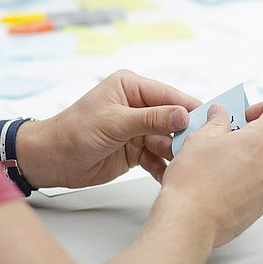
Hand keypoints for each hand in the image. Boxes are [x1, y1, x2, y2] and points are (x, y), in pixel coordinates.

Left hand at [17, 70, 200, 187]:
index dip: (190, 108)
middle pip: (173, 119)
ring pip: (168, 141)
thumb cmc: (73, 132)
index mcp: (131, 87)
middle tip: (201, 148)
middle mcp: (137, 106)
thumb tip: (183, 115)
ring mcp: (138, 129)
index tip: (212, 120)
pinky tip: (171, 177)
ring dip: (176, 154)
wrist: (51, 160)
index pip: (169, 95)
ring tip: (187, 166)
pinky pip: (157, 158)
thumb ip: (151, 119)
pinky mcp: (136, 150)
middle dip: (185, 135)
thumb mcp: (115, 122)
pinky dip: (164, 167)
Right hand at [159, 100, 262, 247]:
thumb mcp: (198, 140)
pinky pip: (260, 186)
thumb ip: (215, 123)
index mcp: (257, 142)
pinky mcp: (258, 207)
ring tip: (225, 161)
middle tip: (242, 134)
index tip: (248, 115)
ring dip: (255, 157)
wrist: (188, 221)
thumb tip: (220, 114)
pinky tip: (223, 184)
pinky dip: (247, 180)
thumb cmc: (192, 181)